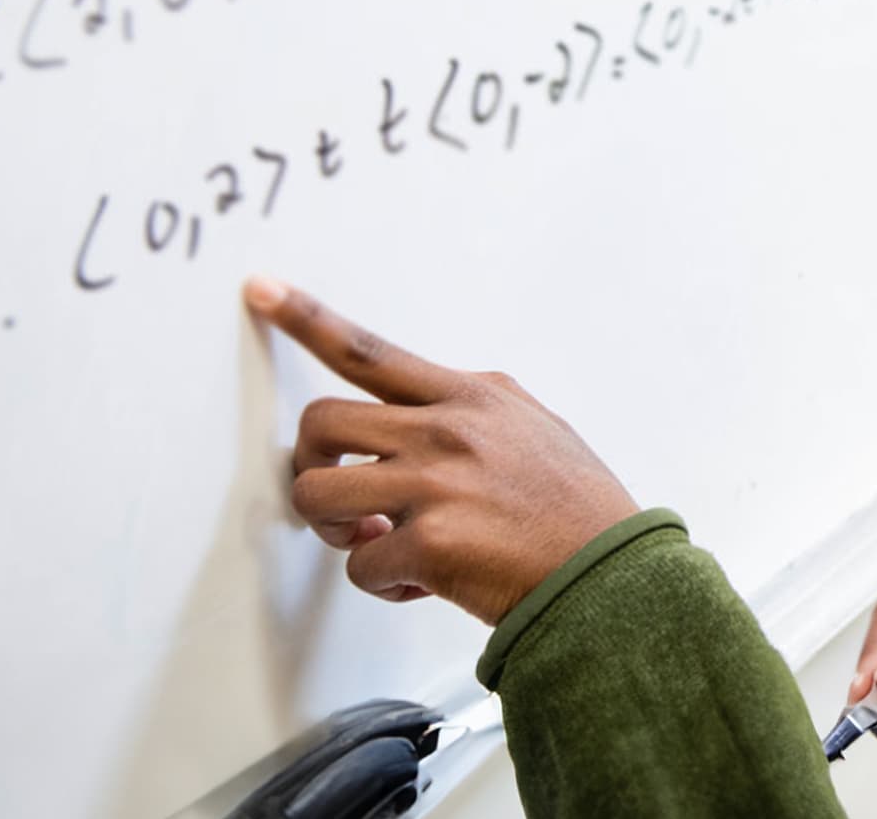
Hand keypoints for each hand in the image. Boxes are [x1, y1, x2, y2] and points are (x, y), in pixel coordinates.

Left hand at [244, 275, 640, 625]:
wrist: (613, 578)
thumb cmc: (579, 514)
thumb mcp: (536, 430)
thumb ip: (476, 415)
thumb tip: (426, 422)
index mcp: (473, 398)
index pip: (372, 352)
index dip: (308, 319)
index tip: (263, 293)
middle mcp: (448, 429)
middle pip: (321, 423)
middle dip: (311, 466)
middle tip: (338, 499)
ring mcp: (436, 483)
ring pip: (318, 494)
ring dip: (335, 529)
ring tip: (374, 542)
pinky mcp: (430, 542)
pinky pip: (361, 563)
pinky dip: (384, 582)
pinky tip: (423, 583)